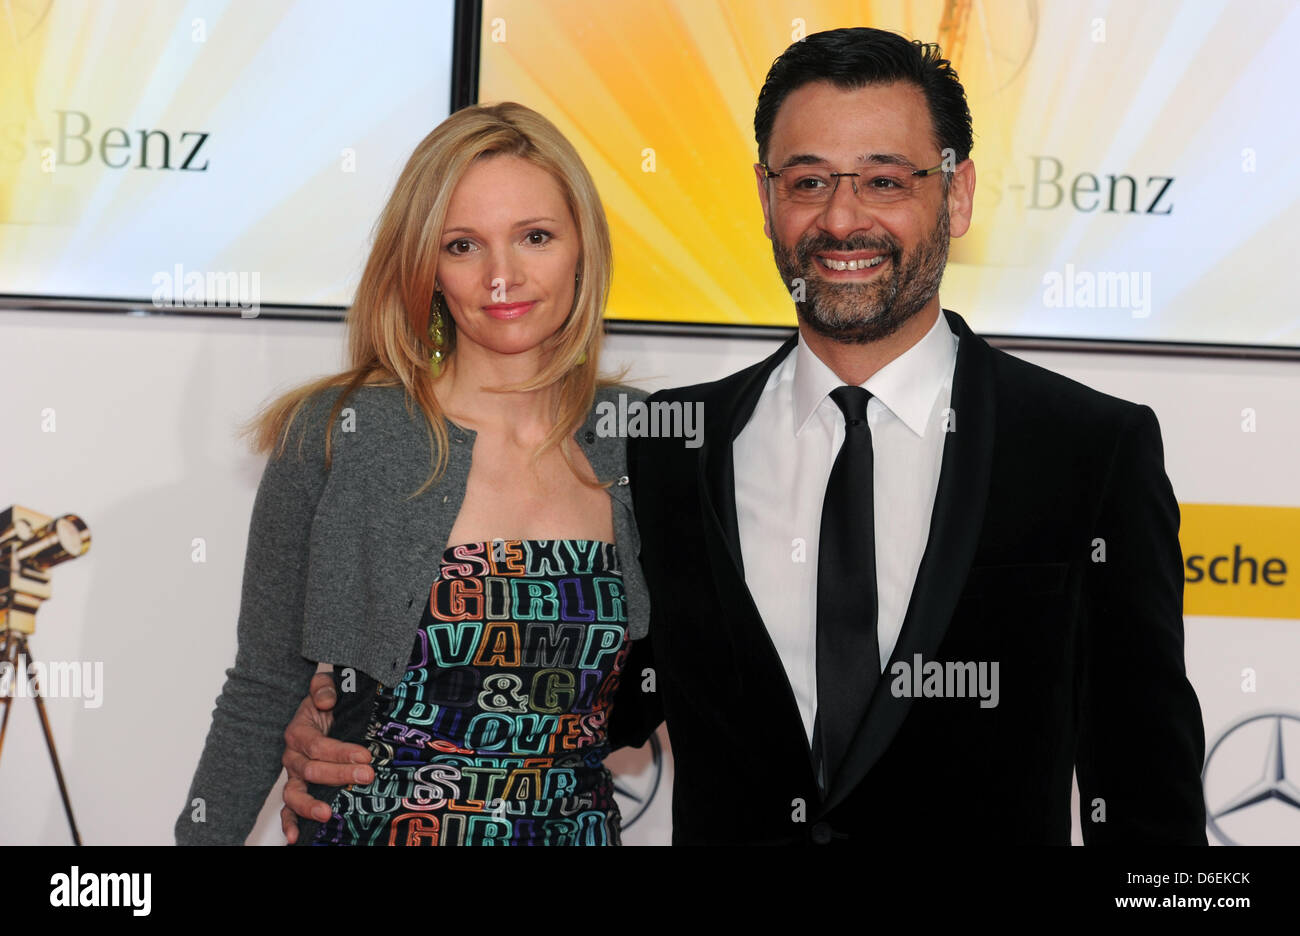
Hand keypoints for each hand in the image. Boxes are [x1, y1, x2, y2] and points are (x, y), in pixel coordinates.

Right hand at [280, 671, 373, 843]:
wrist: (324, 713)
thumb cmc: (327, 703)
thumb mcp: (326, 687)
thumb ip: (324, 687)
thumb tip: (326, 700)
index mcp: (298, 732)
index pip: (318, 746)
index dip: (341, 752)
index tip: (366, 756)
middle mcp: (292, 756)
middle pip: (311, 771)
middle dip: (340, 775)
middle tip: (367, 776)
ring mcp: (293, 776)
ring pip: (294, 794)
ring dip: (311, 805)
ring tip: (328, 813)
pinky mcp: (297, 790)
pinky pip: (287, 810)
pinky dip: (289, 824)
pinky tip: (296, 839)